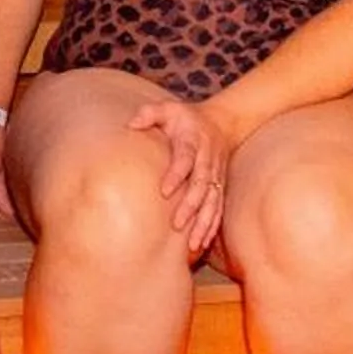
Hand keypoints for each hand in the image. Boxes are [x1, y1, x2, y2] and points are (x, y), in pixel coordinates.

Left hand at [128, 97, 230, 256]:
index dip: (177, 174)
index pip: (186, 159)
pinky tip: (201, 243)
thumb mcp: (168, 108)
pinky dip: (211, 227)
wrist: (223, 122)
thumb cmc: (186, 118)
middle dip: (191, 206)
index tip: (164, 191)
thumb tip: (130, 124)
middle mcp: (208, 160)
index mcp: (193, 141)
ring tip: (192, 245)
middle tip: (176, 224)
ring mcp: (217, 176)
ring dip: (203, 223)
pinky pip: (218, 209)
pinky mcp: (220, 187)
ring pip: (213, 202)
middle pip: (202, 185)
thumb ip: (149, 114)